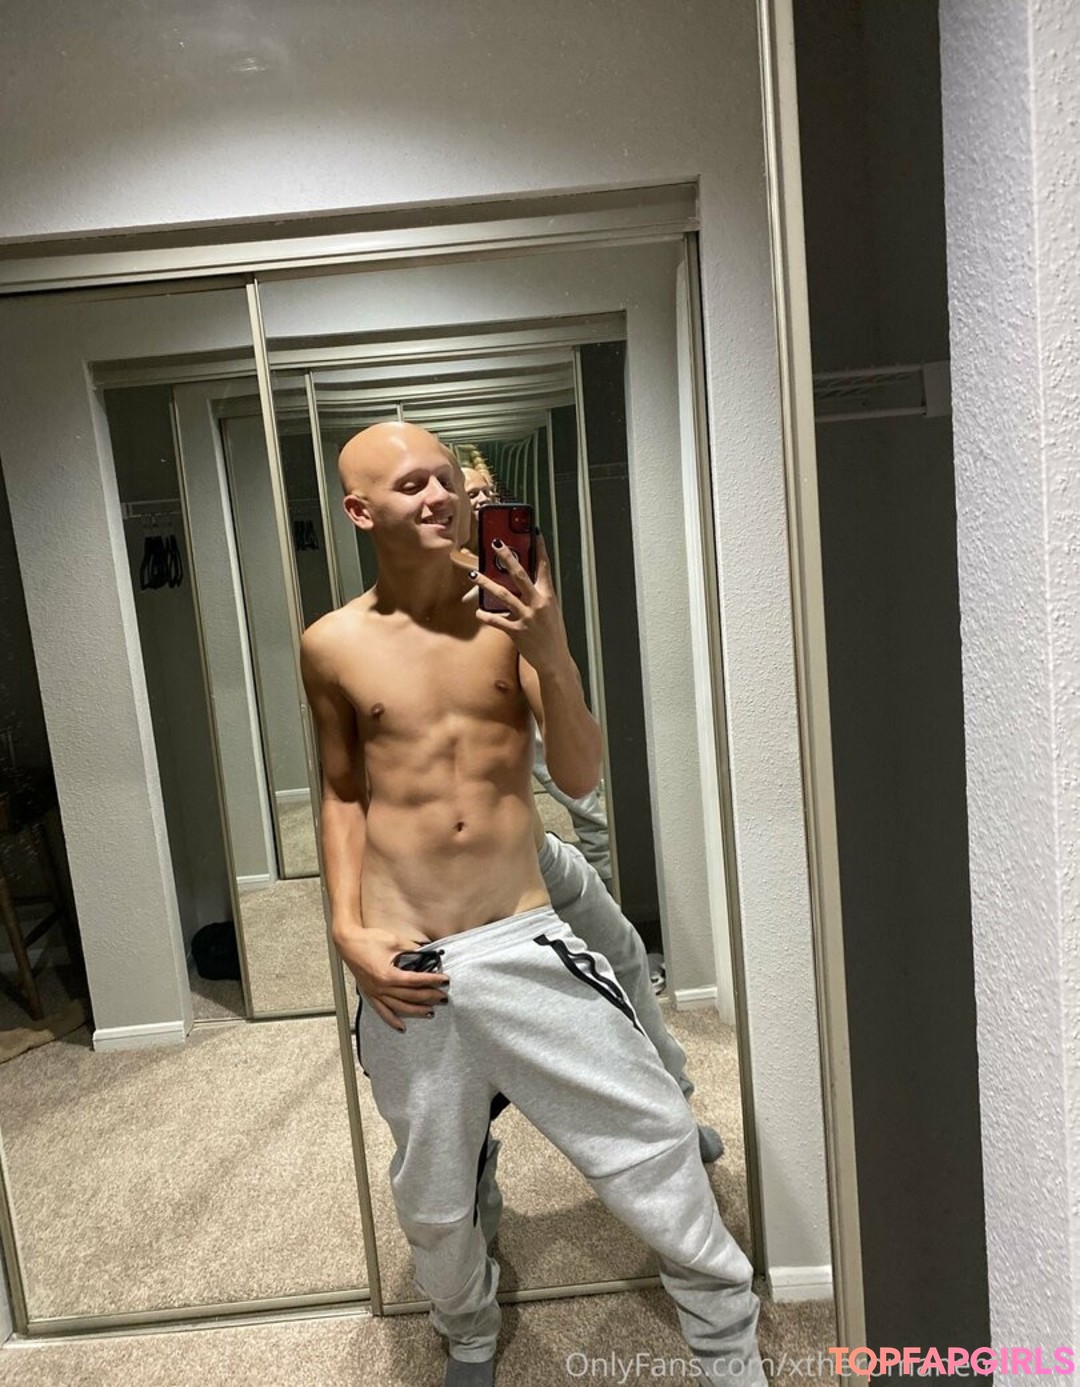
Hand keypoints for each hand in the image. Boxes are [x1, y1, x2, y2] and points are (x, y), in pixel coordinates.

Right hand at [334, 925, 448, 1031]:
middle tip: (443, 997)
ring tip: (430, 1012)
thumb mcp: (395, 941)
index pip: (416, 981)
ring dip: (416, 1011)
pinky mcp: (370, 994)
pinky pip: (382, 1011)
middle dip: (429, 997)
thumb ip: (413, 949)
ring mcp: (375, 993)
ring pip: (399, 1007)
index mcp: (388, 975)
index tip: (445, 980)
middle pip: (410, 996)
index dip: (432, 980)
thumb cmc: (369, 940)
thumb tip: (428, 953)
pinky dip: (392, 1020)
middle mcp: (382, 987)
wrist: (348, 942)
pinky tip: (402, 1027)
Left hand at [470, 534, 569, 673]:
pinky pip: (497, 620)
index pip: (544, 568)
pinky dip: (486, 616)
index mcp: (549, 596)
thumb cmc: (553, 635)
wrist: (554, 660)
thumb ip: (539, 596)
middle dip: (507, 558)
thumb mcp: (551, 611)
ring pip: (503, 594)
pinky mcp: (516, 631)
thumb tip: (525, 583)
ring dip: (486, 583)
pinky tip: (477, 612)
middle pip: (520, 575)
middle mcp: (538, 604)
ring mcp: (527, 617)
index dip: (540, 549)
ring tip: (473, 574)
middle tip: (496, 544)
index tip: (535, 533)